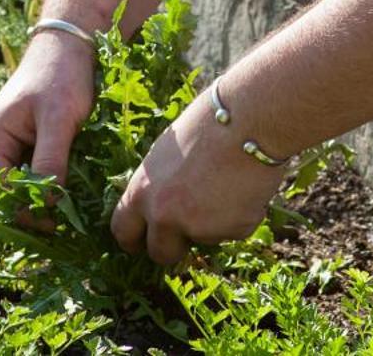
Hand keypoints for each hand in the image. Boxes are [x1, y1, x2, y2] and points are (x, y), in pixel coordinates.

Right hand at [0, 30, 96, 226]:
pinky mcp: (27, 144)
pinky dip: (47, 184)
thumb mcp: (59, 119)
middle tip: (64, 223)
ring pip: (20, 187)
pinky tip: (69, 191)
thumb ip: (50, 161)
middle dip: (31, 211)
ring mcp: (8, 147)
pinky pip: (32, 174)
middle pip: (5, 195)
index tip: (55, 223)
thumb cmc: (61, 76)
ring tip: (69, 211)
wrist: (70, 44)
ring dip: (40, 199)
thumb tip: (47, 204)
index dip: (24, 212)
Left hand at [110, 87, 289, 268]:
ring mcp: (198, 227)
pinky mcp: (231, 231)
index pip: (123, 231)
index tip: (141, 243)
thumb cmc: (208, 123)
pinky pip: (235, 230)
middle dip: (174, 247)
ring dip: (213, 223)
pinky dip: (240, 215)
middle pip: (161, 253)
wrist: (249, 119)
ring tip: (227, 181)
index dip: (134, 239)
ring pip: (204, 239)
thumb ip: (158, 184)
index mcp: (142, 191)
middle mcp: (164, 215)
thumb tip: (159, 204)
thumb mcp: (167, 153)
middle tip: (189, 228)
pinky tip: (246, 184)